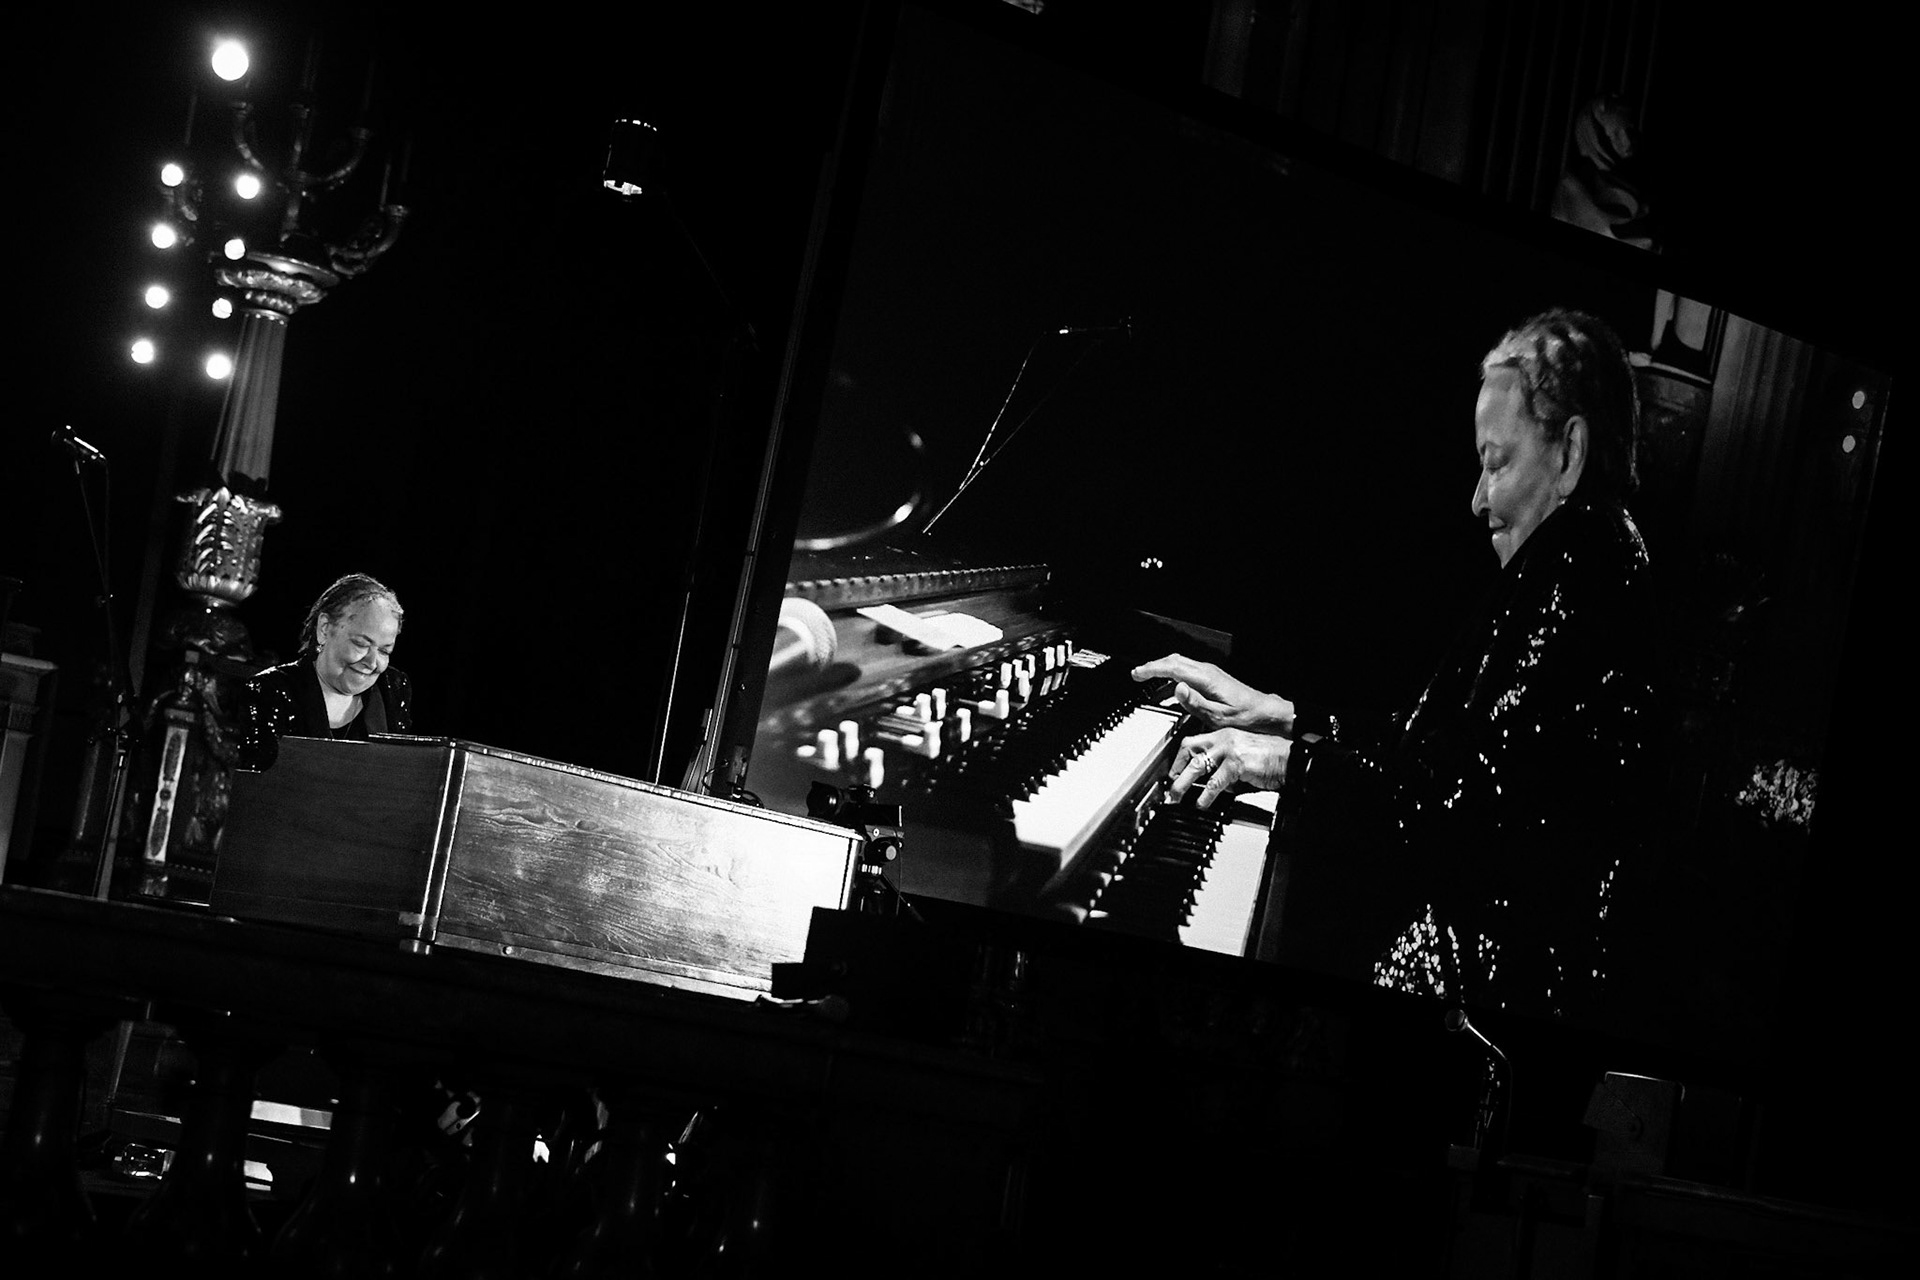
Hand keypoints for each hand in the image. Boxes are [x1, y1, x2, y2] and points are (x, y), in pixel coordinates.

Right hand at [1131, 653, 1294, 734]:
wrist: (1264, 713)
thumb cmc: (1245, 717)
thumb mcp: (1218, 716)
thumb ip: (1195, 703)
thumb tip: (1177, 689)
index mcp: (1207, 679)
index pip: (1173, 668)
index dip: (1152, 669)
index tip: (1138, 674)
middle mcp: (1208, 672)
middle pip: (1174, 661)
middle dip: (1153, 666)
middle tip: (1137, 675)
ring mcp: (1210, 674)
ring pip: (1180, 664)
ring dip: (1162, 670)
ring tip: (1148, 682)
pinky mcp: (1212, 679)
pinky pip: (1188, 672)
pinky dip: (1173, 677)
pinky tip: (1169, 691)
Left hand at [1167, 729, 1288, 809]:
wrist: (1290, 758)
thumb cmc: (1270, 759)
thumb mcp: (1242, 756)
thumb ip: (1224, 767)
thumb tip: (1212, 785)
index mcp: (1224, 735)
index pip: (1193, 741)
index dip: (1180, 758)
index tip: (1174, 771)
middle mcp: (1224, 738)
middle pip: (1189, 750)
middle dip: (1176, 769)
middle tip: (1170, 785)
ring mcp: (1230, 749)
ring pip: (1197, 766)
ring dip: (1184, 784)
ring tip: (1177, 796)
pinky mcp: (1237, 763)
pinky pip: (1215, 782)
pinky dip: (1206, 795)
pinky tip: (1202, 803)